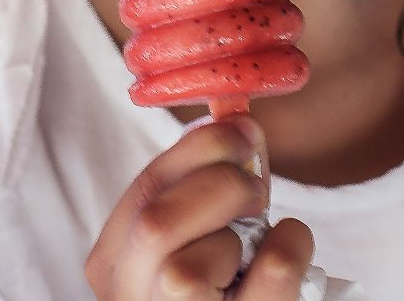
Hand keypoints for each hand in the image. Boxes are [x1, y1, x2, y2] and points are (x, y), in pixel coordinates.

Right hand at [87, 116, 315, 299]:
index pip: (143, 190)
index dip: (197, 148)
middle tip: (255, 188)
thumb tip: (238, 120)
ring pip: (188, 269)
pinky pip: (267, 279)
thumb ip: (208, 186)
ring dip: (244, 233)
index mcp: (114, 266)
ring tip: (262, 236)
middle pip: (156, 223)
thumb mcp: (201, 238)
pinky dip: (290, 250)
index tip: (241, 131)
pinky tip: (288, 256)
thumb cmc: (220, 290)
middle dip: (220, 185)